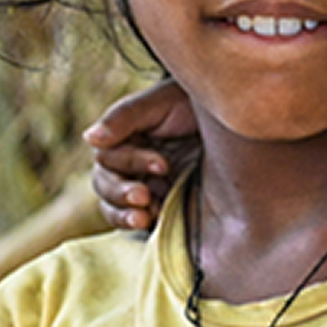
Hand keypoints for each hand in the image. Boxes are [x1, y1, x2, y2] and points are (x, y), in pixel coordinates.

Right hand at [84, 80, 198, 231]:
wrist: (237, 121)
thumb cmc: (195, 105)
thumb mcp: (161, 103)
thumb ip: (124, 117)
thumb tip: (88, 138)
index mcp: (126, 137)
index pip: (108, 157)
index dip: (131, 162)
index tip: (163, 163)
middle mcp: (130, 162)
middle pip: (104, 185)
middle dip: (121, 193)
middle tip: (145, 196)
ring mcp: (145, 185)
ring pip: (114, 207)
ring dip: (123, 214)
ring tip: (142, 219)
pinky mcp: (162, 204)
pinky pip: (136, 221)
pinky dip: (138, 224)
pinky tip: (152, 223)